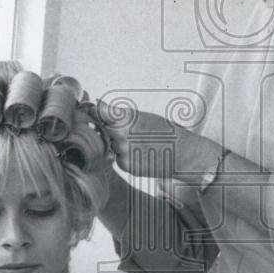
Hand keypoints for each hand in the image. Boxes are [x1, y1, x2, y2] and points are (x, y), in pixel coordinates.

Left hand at [95, 100, 219, 179]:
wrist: (182, 153)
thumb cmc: (165, 132)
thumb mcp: (143, 116)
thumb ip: (119, 114)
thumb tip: (98, 106)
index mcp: (126, 118)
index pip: (100, 112)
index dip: (95, 111)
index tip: (92, 110)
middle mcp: (121, 135)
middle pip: (103, 129)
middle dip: (108, 129)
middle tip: (126, 130)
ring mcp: (123, 152)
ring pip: (110, 145)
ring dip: (118, 143)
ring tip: (138, 142)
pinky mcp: (125, 166)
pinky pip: (117, 158)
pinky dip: (125, 156)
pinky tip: (139, 153)